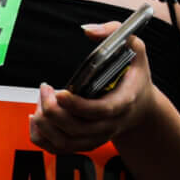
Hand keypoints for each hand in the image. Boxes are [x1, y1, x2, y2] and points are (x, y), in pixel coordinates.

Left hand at [29, 27, 154, 151]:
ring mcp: (97, 136)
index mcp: (124, 101)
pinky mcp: (85, 142)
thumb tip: (87, 30)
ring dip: (46, 123)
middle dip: (53, 110)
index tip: (59, 92)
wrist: (142, 107)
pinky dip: (42, 136)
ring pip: (65, 142)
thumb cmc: (135, 76)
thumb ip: (114, 32)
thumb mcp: (134, 47)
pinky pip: (59, 148)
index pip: (101, 110)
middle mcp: (110, 124)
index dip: (77, 105)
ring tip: (42, 101)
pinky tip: (37, 118)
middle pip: (77, 129)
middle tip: (46, 89)